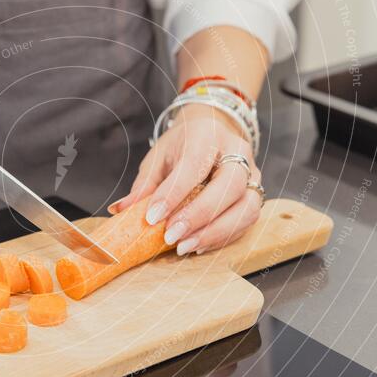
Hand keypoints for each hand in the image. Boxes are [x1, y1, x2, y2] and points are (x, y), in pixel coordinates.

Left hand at [111, 104, 261, 255]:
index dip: (173, 195)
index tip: (152, 218)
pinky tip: (198, 245)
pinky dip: (222, 237)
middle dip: (199, 216)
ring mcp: (253, 173)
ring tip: (184, 247)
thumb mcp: (159, 157)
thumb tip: (120, 210)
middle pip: (229, 187)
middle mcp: (237, 152)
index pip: (194, 166)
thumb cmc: (182, 143)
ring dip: (215, 233)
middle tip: (171, 237)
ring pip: (246, 208)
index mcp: (208, 135)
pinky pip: (247, 221)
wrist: (213, 129)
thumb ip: (144, 184)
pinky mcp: (256, 193)